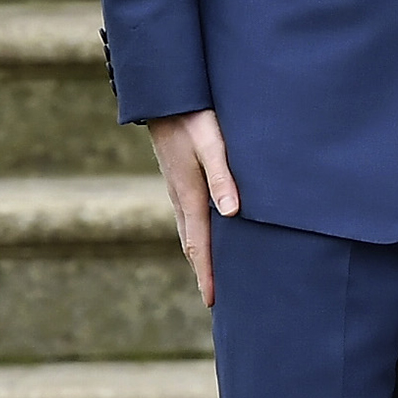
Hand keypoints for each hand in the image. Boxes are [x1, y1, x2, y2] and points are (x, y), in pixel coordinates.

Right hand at [148, 109, 238, 307]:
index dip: (207, 274)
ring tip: (210, 276)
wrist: (165, 96)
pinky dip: (196, 235)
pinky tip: (204, 235)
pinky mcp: (179, 179)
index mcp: (190, 196)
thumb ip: (223, 177)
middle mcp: (181, 198)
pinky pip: (188, 217)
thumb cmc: (193, 118)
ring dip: (199, 255)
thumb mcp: (212, 144)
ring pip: (188, 231)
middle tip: (214, 299)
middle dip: (203, 272)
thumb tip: (232, 214)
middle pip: (192, 244)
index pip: (199, 245)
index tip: (212, 301)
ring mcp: (177, 189)